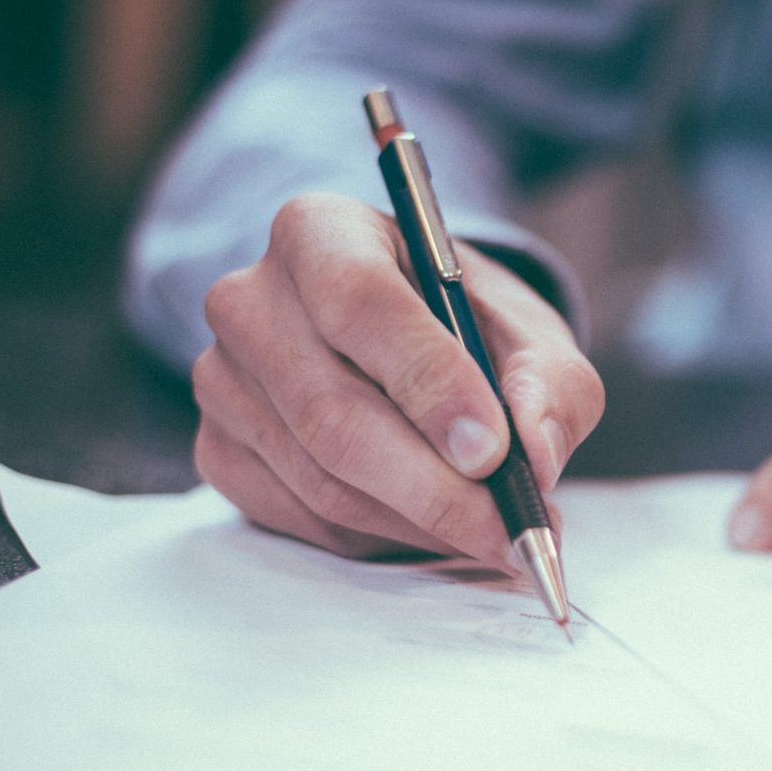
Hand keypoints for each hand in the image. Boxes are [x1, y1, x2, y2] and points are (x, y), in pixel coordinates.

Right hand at [191, 193, 603, 567]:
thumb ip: (551, 385)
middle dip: (435, 488)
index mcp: (320, 232)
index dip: (429, 384)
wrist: (408, 344)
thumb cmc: (468, 328)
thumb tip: (536, 455)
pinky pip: (304, 518)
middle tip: (511, 530)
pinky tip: (434, 526)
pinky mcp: (220, 450)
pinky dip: (382, 538)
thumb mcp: (531, 334)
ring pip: (322, 480)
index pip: (360, 304)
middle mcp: (250, 300)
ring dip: (420, 522)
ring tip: (494, 533)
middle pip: (333, 413)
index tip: (492, 451)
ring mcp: (223, 380)